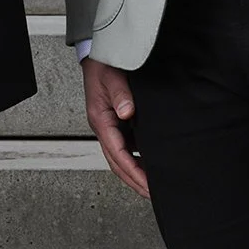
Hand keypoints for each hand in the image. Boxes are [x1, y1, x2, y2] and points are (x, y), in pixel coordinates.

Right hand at [82, 56, 148, 198]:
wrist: (97, 55)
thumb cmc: (102, 65)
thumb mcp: (112, 77)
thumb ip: (121, 95)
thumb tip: (127, 113)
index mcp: (101, 121)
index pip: (118, 155)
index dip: (133, 172)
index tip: (147, 185)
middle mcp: (104, 127)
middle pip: (117, 163)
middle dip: (134, 181)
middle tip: (151, 194)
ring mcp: (110, 126)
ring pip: (121, 157)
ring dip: (134, 173)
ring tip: (151, 185)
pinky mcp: (116, 122)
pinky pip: (125, 146)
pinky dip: (136, 158)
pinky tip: (149, 162)